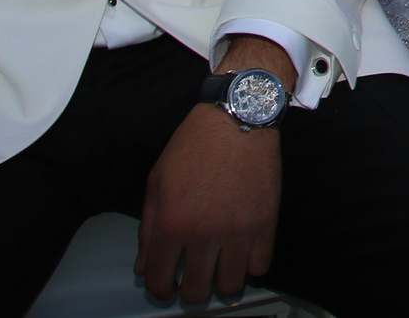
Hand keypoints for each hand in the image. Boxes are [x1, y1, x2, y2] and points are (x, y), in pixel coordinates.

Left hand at [137, 42, 286, 304]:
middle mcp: (202, 233)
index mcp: (170, 223)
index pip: (159, 279)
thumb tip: (143, 266)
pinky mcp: (265, 224)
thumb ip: (147, 228)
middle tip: (194, 276)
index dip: (160, 290)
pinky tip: (242, 250)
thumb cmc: (195, 144)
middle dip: (190, 290)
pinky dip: (250, 265)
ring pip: (228, 286)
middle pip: (195, 291)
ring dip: (221, 281)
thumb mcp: (158, 181)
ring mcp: (236, 231)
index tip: (167, 286)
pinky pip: (259, 267)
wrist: (238, 116)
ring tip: (219, 266)